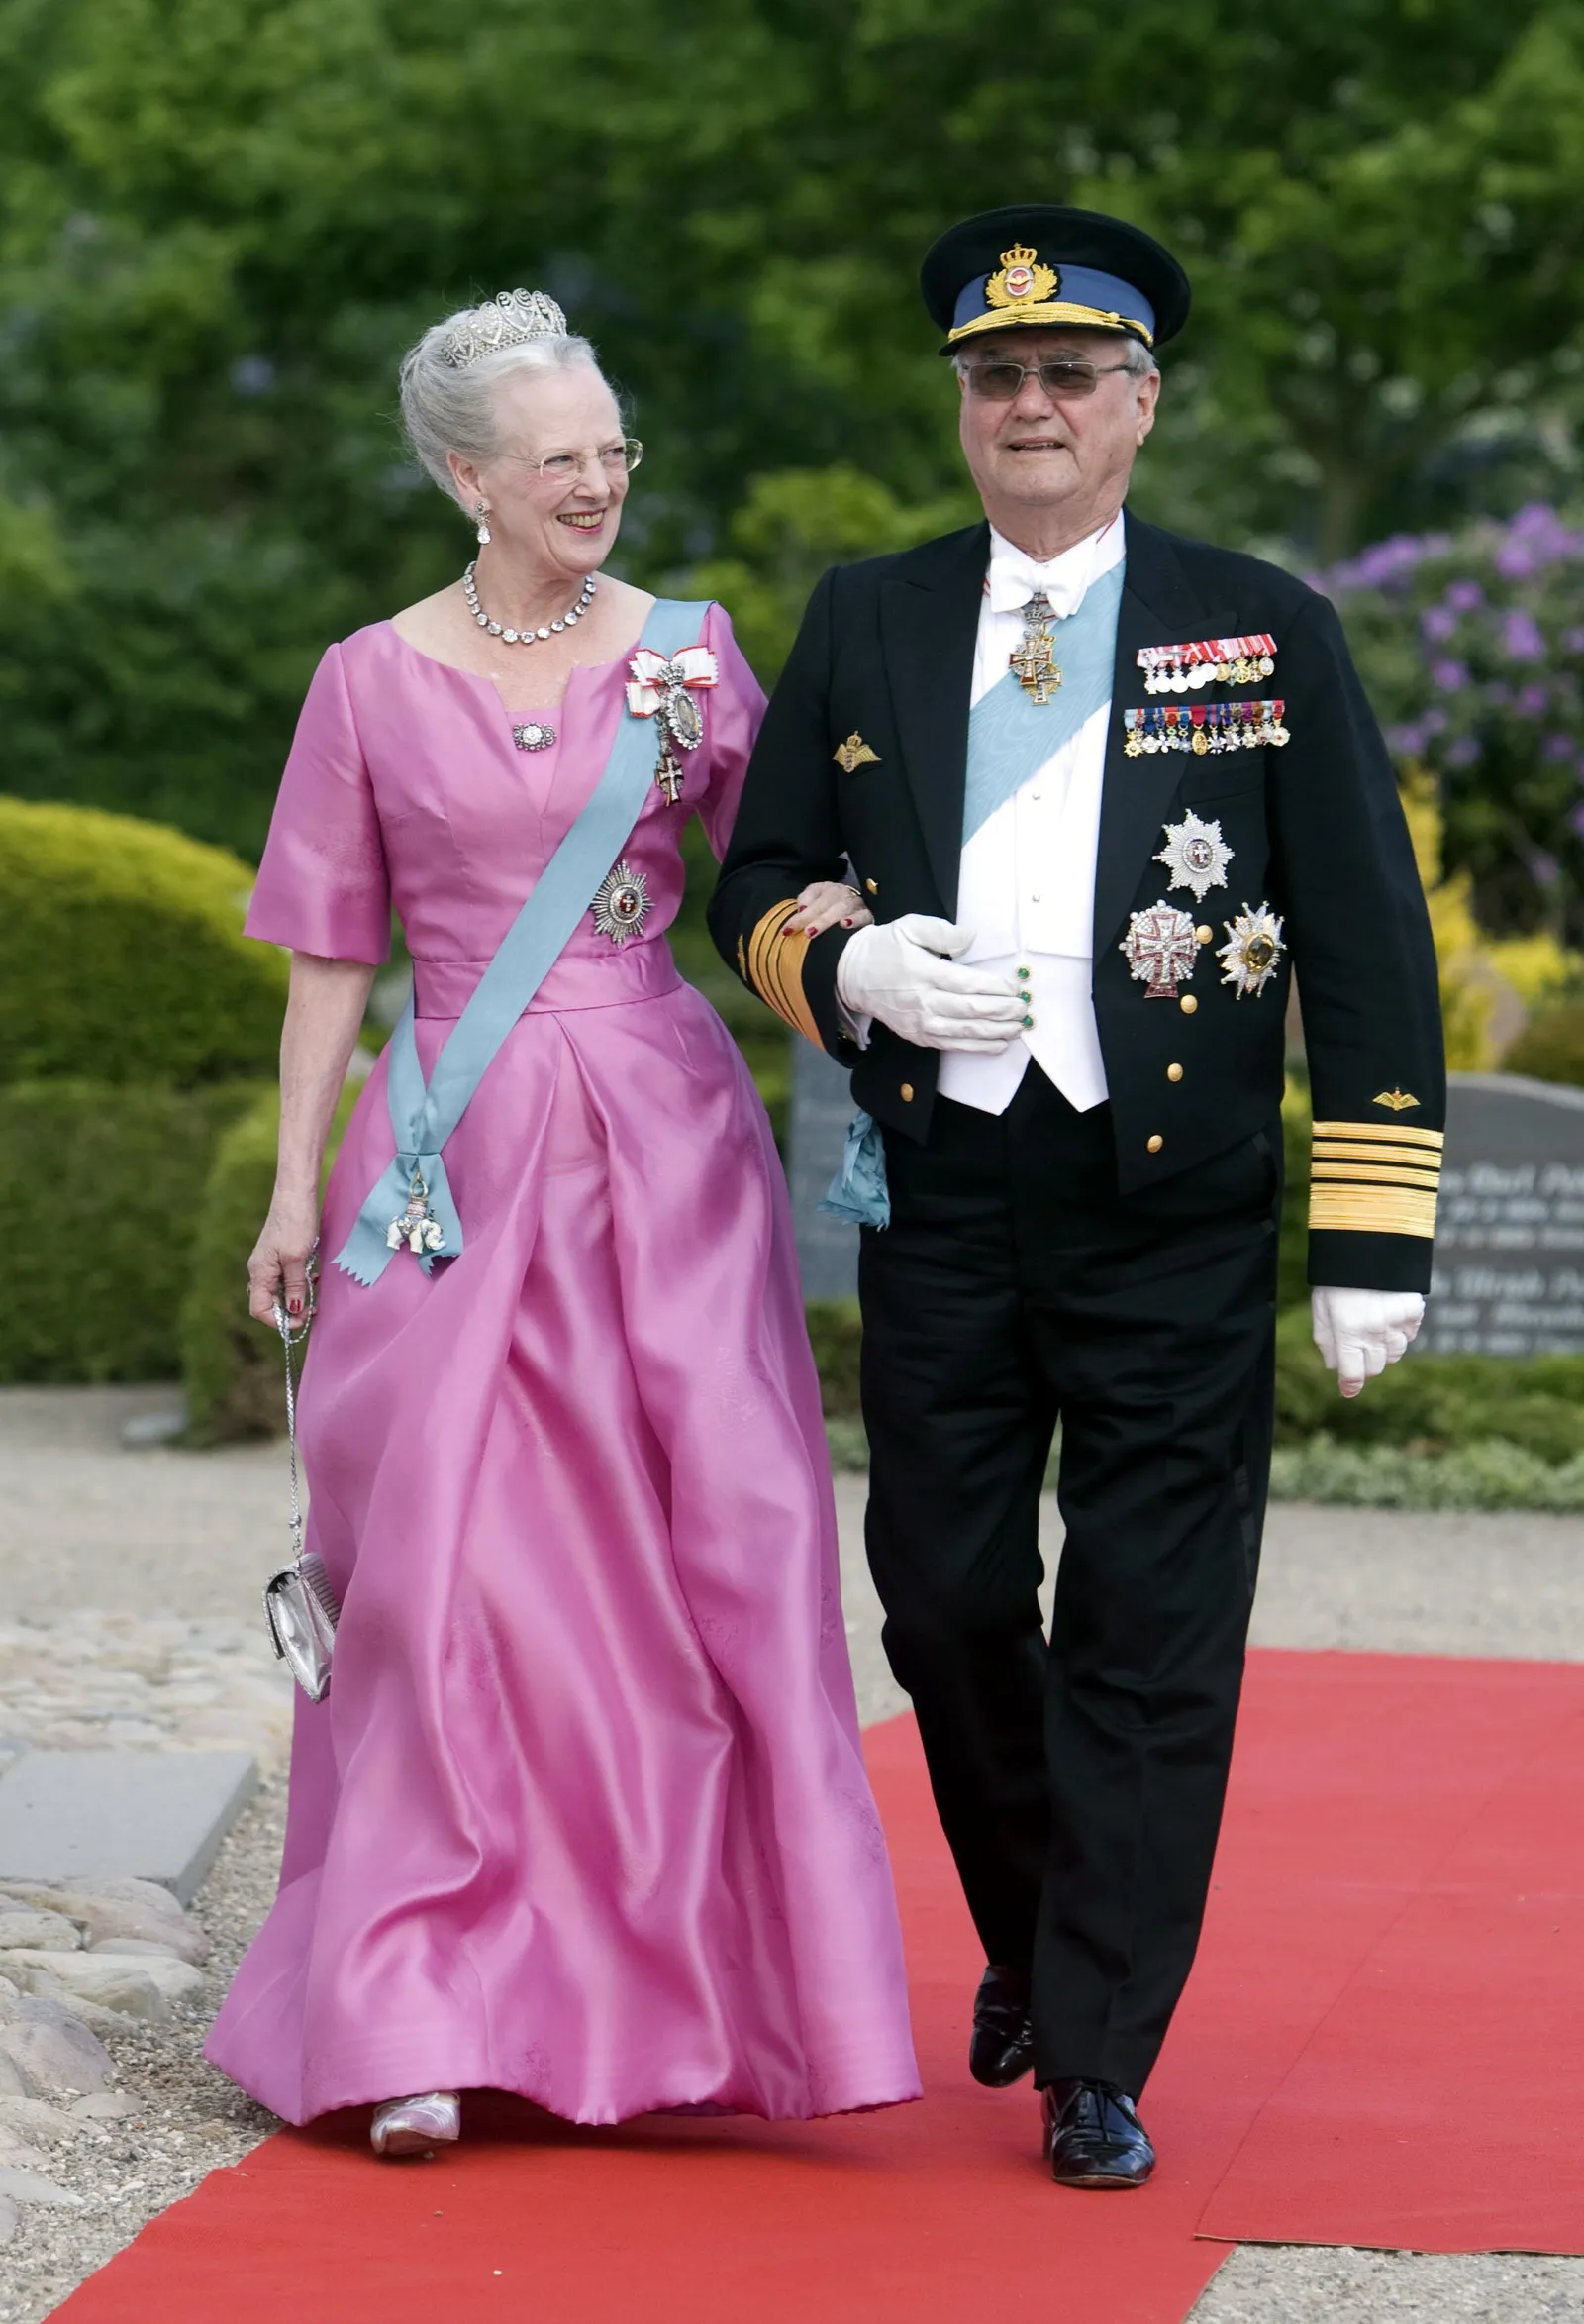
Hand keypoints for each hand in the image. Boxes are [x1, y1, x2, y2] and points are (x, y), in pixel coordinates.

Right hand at [248, 1190, 320, 1325]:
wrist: (295, 1196)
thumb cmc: (295, 1224)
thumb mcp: (297, 1259)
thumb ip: (295, 1286)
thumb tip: (294, 1310)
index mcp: (259, 1273)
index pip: (260, 1309)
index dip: (280, 1320)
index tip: (302, 1319)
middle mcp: (260, 1271)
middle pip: (270, 1304)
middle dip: (291, 1311)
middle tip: (313, 1309)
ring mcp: (269, 1264)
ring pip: (280, 1292)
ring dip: (297, 1297)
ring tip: (315, 1292)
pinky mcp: (279, 1256)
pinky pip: (286, 1279)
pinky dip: (299, 1283)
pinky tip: (312, 1277)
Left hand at [785, 880, 872, 936]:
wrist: (857, 910)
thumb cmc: (830, 910)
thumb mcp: (815, 902)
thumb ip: (805, 902)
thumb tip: (800, 909)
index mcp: (826, 888)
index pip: (812, 895)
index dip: (800, 913)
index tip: (787, 930)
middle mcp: (841, 892)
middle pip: (826, 902)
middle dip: (811, 918)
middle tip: (803, 932)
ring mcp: (856, 902)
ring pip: (842, 907)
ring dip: (827, 920)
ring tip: (814, 931)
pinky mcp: (869, 914)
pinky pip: (864, 915)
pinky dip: (855, 920)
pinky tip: (845, 925)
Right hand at [835, 916, 1025, 1052]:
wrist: (854, 976)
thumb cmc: (886, 948)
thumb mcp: (910, 926)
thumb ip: (942, 931)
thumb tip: (970, 939)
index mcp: (922, 972)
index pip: (966, 984)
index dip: (994, 987)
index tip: (1015, 986)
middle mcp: (922, 1001)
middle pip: (970, 1011)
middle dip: (1002, 1011)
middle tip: (1024, 1008)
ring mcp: (920, 1023)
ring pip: (965, 1032)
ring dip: (996, 1032)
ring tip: (1018, 1027)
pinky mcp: (918, 1037)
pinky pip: (952, 1045)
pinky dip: (978, 1047)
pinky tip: (998, 1044)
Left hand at [1311, 1286, 1424, 1397]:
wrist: (1367, 1242)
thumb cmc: (1337, 1276)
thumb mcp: (1321, 1306)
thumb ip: (1325, 1339)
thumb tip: (1332, 1366)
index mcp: (1347, 1332)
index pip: (1352, 1373)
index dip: (1350, 1385)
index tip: (1348, 1389)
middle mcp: (1374, 1332)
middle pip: (1375, 1368)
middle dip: (1365, 1365)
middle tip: (1358, 1353)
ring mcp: (1396, 1323)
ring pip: (1395, 1354)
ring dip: (1383, 1350)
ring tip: (1373, 1331)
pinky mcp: (1413, 1311)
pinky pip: (1410, 1335)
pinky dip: (1400, 1333)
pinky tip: (1389, 1318)